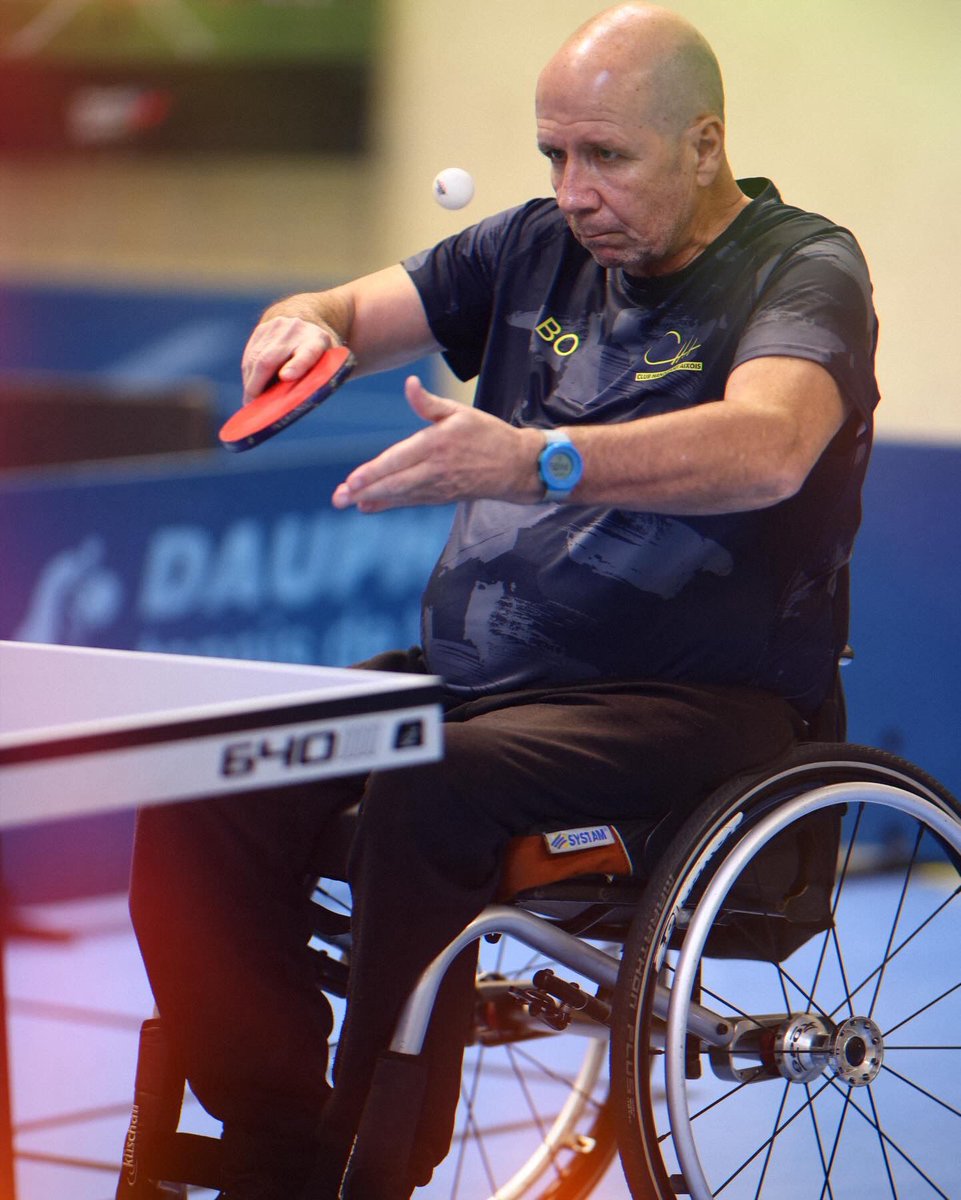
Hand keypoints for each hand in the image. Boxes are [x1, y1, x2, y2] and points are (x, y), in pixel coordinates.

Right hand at [241, 316, 336, 402]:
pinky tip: (250, 386)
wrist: (308, 321)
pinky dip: (248, 373)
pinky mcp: (261, 329)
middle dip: (257, 385)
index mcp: (317, 342)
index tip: (286, 377)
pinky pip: (250, 355)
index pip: (308, 352)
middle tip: (252, 407)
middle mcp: (296, 330)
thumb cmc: (320, 355)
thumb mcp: (328, 365)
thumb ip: (317, 379)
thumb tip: (293, 402)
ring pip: (255, 358)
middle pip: (270, 359)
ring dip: (250, 382)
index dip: (297, 366)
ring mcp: (277, 327)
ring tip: (250, 400)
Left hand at [332, 376, 543, 512]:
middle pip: (395, 483)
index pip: (399, 460)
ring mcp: (439, 486)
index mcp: (437, 444)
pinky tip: (368, 506)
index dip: (374, 472)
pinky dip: (389, 504)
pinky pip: (411, 501)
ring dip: (372, 499)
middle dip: (365, 491)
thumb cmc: (488, 434)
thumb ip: (429, 403)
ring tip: (347, 502)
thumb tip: (409, 384)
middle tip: (339, 498)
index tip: (352, 480)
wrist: (517, 467)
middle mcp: (436, 469)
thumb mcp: (460, 412)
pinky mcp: (442, 497)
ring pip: (400, 495)